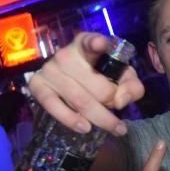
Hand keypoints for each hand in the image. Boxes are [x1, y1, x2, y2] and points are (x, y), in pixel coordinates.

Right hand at [28, 33, 144, 135]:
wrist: (75, 85)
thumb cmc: (103, 78)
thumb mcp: (123, 79)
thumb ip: (132, 87)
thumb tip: (121, 101)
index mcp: (87, 45)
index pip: (90, 42)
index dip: (95, 43)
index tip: (101, 44)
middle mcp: (65, 54)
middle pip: (94, 84)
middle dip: (111, 101)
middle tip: (118, 109)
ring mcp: (49, 69)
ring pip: (78, 99)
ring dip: (100, 117)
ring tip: (115, 128)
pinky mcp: (37, 85)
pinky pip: (52, 105)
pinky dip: (70, 119)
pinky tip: (85, 128)